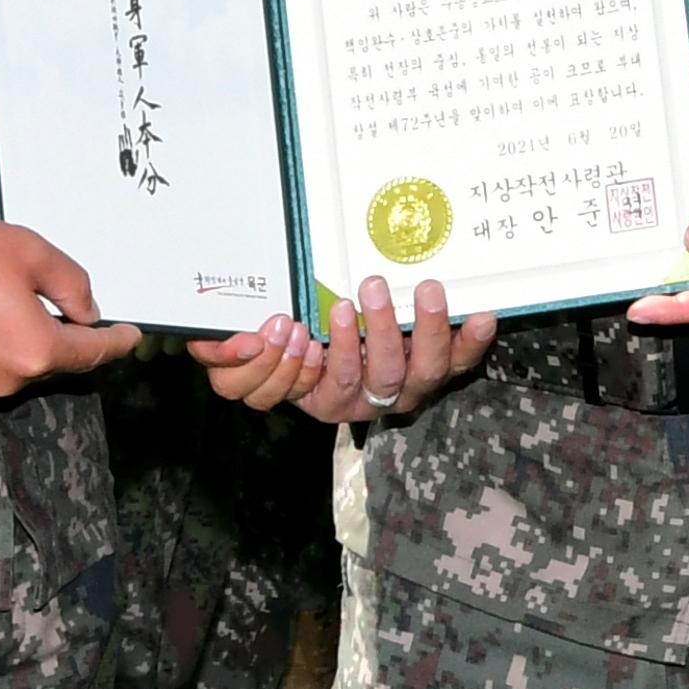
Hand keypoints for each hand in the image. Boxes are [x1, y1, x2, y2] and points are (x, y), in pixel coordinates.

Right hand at [0, 214, 140, 397]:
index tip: (133, 336)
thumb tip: (87, 310)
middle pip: (58, 360)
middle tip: (74, 300)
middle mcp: (11, 379)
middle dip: (71, 333)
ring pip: (25, 361)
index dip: (117, 342)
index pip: (93, 354)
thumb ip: (71, 282)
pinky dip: (2, 339)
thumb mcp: (28, 251)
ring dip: (33, 335)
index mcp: (37, 350)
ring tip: (18, 293)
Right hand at [191, 276, 493, 422]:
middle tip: (361, 292)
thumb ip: (232, 343)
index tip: (290, 328)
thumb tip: (204, 333)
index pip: (297, 391)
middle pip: (360, 381)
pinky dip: (473, 339)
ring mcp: (402, 388)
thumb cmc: (303, 337)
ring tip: (421, 288)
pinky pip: (460, 363)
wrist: (356, 353)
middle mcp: (360, 400)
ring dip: (418, 329)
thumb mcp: (264, 344)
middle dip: (361, 339)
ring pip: (413, 373)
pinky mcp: (439, 372)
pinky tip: (484, 314)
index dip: (296, 367)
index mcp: (314, 394)